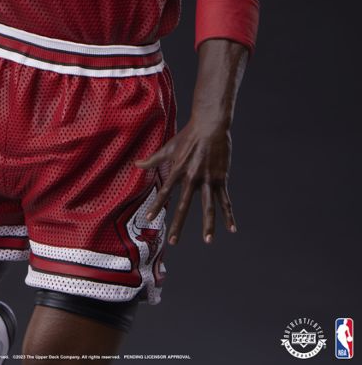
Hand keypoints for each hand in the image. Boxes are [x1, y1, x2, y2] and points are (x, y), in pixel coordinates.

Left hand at [135, 119, 236, 245]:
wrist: (210, 126)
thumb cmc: (188, 136)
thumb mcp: (169, 147)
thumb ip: (153, 159)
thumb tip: (136, 164)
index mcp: (178, 170)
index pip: (165, 191)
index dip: (157, 205)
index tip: (149, 219)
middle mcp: (192, 177)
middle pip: (184, 205)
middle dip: (178, 224)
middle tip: (173, 241)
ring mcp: (208, 179)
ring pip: (208, 206)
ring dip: (208, 225)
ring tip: (208, 241)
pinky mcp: (221, 179)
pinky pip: (225, 200)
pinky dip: (229, 215)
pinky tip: (231, 229)